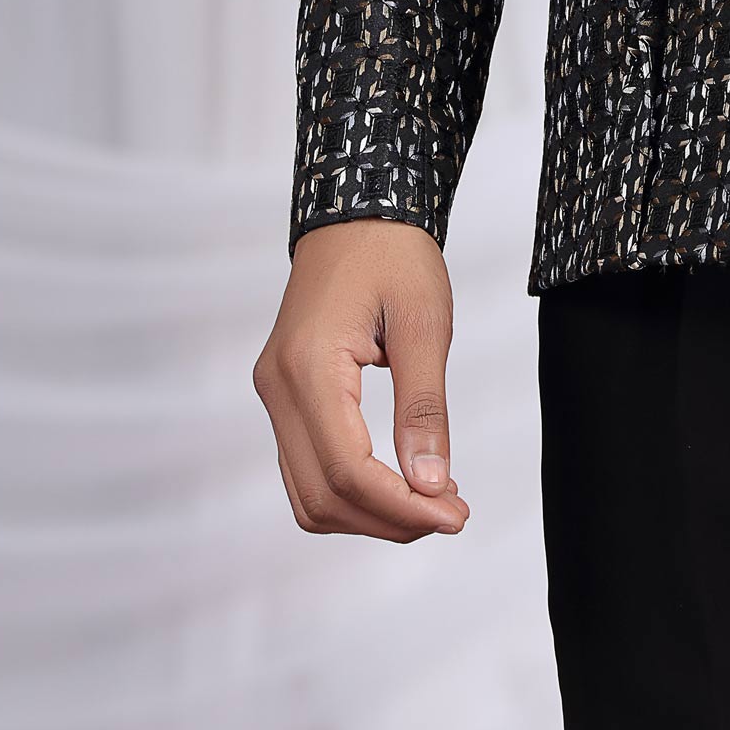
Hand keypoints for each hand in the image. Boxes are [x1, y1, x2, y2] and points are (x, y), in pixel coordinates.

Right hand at [254, 220, 470, 540]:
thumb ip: (424, 407)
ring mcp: (274, 393)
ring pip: (309, 493)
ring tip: (432, 506)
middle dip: (388, 519)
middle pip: (321, 495)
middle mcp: (277, 387)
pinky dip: (351, 490)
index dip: (401, 506)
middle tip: (452, 516)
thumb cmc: (393, 254)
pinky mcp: (284, 394)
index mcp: (308, 367)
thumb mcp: (424, 323)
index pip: (347, 469)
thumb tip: (432, 486)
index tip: (455, 516)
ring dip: (368, 513)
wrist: (357, 210)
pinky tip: (399, 483)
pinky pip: (307, 467)